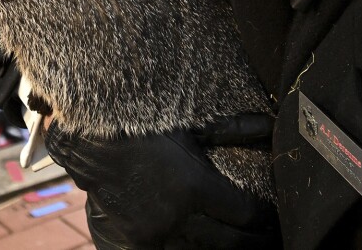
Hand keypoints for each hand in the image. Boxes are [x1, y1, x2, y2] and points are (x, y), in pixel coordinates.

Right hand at [45, 118, 279, 249]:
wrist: (93, 139)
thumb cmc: (144, 125)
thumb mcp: (190, 125)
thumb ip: (232, 128)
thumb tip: (268, 124)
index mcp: (196, 184)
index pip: (243, 213)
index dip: (261, 218)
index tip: (269, 220)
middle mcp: (177, 214)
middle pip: (228, 242)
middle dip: (251, 243)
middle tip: (264, 241)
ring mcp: (154, 232)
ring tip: (238, 247)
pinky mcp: (134, 241)